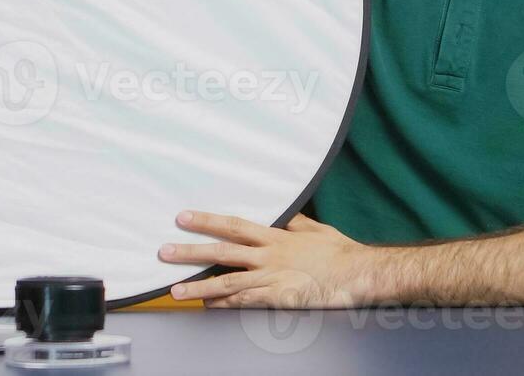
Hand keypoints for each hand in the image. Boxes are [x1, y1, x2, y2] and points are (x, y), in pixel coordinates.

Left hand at [158, 209, 372, 307]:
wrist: (358, 274)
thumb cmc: (340, 253)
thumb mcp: (316, 230)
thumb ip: (295, 224)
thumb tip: (283, 216)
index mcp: (276, 237)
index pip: (234, 225)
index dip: (207, 221)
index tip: (184, 217)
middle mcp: (269, 256)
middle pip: (222, 252)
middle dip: (191, 251)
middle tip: (165, 250)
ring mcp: (272, 278)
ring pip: (227, 282)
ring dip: (199, 286)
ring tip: (175, 289)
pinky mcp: (279, 299)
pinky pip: (245, 303)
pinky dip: (224, 306)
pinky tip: (207, 307)